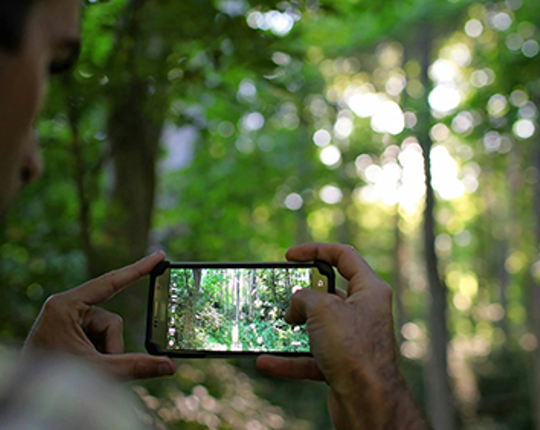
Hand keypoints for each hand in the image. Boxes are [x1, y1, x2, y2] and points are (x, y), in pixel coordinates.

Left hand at [24, 251, 175, 379]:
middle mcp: (67, 307)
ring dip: (104, 354)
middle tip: (99, 367)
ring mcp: (69, 320)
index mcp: (66, 306)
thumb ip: (136, 366)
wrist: (25, 398)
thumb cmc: (51, 381)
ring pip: (107, 333)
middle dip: (110, 347)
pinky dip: (98, 355)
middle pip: (111, 321)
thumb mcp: (98, 371)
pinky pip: (98, 339)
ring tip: (86, 371)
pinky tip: (84, 367)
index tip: (159, 256)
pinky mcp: (71, 331)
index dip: (138, 269)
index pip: (111, 282)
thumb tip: (169, 366)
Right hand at [256, 243, 428, 429]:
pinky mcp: (343, 364)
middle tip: (285, 296)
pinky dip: (290, 359)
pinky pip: (311, 356)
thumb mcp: (323, 309)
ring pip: (318, 326)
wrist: (368, 402)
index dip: (315, 250)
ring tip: (274, 326)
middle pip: (329, 292)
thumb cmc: (354, 350)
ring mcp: (353, 339)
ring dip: (294, 328)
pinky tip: (267, 361)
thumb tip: (296, 304)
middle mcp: (363, 312)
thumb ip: (304, 297)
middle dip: (303, 294)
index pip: (343, 256)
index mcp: (369, 290)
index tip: (290, 255)